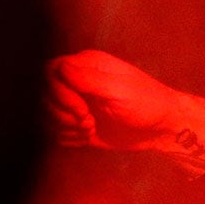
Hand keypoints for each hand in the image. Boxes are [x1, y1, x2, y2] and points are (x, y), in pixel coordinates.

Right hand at [48, 50, 204, 167]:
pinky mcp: (78, 123)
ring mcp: (77, 103)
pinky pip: (56, 132)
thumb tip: (60, 66)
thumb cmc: (146, 103)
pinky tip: (89, 137)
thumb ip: (87, 80)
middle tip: (88, 120)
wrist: (161, 129)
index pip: (49, 71)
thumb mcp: (118, 90)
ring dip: (65, 126)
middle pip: (43, 95)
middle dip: (62, 113)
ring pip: (47, 115)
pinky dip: (70, 137)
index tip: (80, 107)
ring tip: (90, 127)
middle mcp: (78, 82)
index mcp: (88, 65)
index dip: (57, 92)